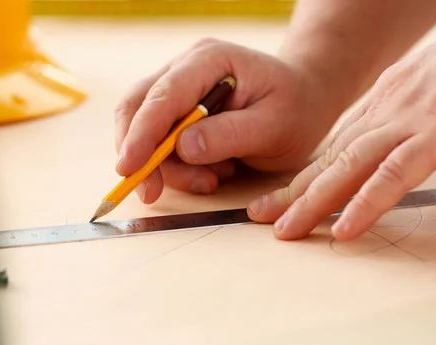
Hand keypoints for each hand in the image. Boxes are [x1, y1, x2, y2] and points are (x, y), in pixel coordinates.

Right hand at [114, 38, 341, 203]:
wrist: (305, 100)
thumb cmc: (296, 107)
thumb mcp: (275, 125)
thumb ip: (230, 134)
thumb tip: (182, 147)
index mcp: (210, 60)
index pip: (164, 96)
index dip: (142, 133)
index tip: (130, 168)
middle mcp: (186, 68)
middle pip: (138, 108)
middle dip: (140, 154)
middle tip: (151, 193)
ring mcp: (180, 88)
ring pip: (145, 129)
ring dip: (168, 166)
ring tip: (213, 179)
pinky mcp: (180, 111)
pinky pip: (162, 143)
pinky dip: (178, 167)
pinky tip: (213, 171)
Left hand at [248, 17, 435, 240]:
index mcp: (387, 106)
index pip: (336, 146)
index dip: (307, 176)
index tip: (283, 199)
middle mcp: (386, 110)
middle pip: (331, 156)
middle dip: (294, 191)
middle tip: (263, 218)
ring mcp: (409, 119)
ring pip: (350, 164)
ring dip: (314, 200)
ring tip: (288, 229)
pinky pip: (395, 172)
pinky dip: (367, 202)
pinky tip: (345, 228)